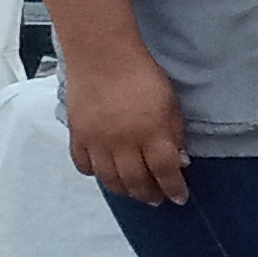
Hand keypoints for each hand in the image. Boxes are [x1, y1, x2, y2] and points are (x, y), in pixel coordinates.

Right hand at [64, 51, 188, 206]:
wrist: (103, 56)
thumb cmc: (142, 75)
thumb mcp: (171, 104)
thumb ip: (175, 134)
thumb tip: (180, 161)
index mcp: (151, 132)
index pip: (165, 171)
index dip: (174, 188)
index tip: (179, 198)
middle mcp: (123, 142)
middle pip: (136, 181)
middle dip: (150, 194)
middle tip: (157, 199)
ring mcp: (97, 141)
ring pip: (110, 179)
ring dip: (125, 190)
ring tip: (135, 192)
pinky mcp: (77, 136)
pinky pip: (85, 165)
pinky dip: (96, 174)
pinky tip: (106, 174)